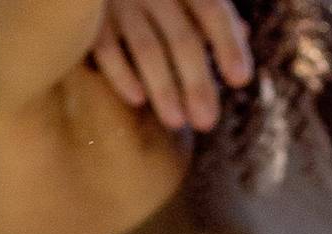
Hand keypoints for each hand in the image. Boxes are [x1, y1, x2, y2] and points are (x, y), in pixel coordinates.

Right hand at [88, 0, 251, 132]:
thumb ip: (210, 14)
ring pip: (147, 47)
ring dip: (163, 87)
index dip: (228, 45)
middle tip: (207, 122)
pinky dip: (121, 73)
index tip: (241, 80)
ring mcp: (119, 1)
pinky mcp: (89, 17)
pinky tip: (137, 100)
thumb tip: (243, 31)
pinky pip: (105, 46)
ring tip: (177, 123)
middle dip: (197, 83)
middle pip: (183, 37)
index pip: (213, 11)